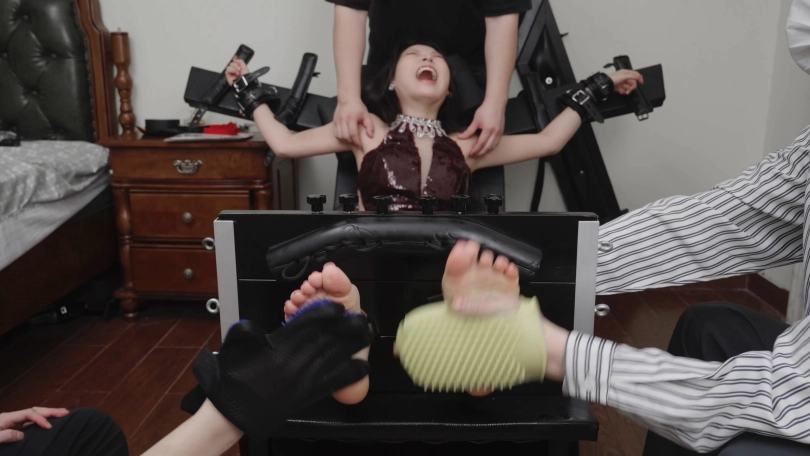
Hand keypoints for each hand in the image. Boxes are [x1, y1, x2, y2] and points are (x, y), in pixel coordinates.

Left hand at [0, 407, 68, 442]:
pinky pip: (31, 423)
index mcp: (7, 418)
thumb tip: (22, 435)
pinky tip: (50, 423)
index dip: (40, 419)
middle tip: (66, 412)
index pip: (28, 414)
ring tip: (63, 414)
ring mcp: (13, 423)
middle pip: (34, 411)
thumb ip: (6, 435)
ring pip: (34, 415)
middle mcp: (12, 418)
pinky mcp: (14, 429)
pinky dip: (42, 421)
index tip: (49, 427)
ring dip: (48, 414)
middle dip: (50, 411)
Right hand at [191, 303, 370, 441]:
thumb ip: (248, 331)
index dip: (326, 312)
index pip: (309, 324)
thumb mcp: (237, 346)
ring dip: (352, 345)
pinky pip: (333, 382)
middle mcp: (295, 361)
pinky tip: (362, 367)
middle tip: (359, 317)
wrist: (234, 413)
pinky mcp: (307, 395)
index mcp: (279, 346)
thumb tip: (256, 326)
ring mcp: (304, 378)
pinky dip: (349, 374)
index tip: (338, 306)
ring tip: (364, 334)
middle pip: (328, 338)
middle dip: (345, 326)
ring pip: (335, 357)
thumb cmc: (234, 379)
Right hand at [225, 56, 249, 86]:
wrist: (245, 83)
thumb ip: (240, 61)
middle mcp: (235, 71)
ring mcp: (231, 74)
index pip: (235, 62)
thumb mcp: (245, 67)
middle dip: (236, 65)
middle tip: (239, 69)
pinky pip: (227, 71)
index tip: (235, 57)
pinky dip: (231, 70)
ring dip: (234, 68)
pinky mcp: (228, 77)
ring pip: (229, 66)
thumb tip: (235, 58)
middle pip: (232, 63)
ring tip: (238, 72)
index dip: (235, 59)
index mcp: (240, 68)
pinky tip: (235, 72)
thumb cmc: (246, 77)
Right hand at [333, 98, 373, 146]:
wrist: (347, 99)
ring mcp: (337, 121)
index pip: (353, 133)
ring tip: (351, 140)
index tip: (360, 145)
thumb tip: (370, 136)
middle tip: (356, 143)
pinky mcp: (334, 122)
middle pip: (345, 136)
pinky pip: (335, 133)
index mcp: (352, 118)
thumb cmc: (358, 107)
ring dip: (345, 140)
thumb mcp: (366, 115)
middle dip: (351, 142)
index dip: (356, 141)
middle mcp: (343, 119)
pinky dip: (340, 137)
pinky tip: (345, 137)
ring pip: (339, 136)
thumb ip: (370, 126)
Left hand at [459, 98, 506, 156]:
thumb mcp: (475, 120)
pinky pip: (497, 142)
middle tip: (474, 155)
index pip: (481, 144)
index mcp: (488, 129)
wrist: (496, 102)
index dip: (476, 150)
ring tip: (479, 153)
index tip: (471, 153)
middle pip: (488, 147)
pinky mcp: (502, 131)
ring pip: (493, 146)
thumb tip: (461, 137)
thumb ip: (469, 131)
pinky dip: (492, 147)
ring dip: (486, 151)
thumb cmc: (485, 109)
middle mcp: (495, 132)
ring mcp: (500, 132)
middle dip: (481, 153)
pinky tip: (487, 148)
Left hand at [608, 69, 643, 95]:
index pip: (635, 74)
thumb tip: (640, 77)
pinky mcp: (618, 87)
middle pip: (632, 83)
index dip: (639, 78)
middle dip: (631, 87)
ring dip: (627, 90)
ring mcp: (621, 82)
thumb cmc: (613, 78)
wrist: (605, 84)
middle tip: (630, 90)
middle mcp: (624, 77)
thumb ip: (633, 76)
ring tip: (625, 92)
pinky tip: (621, 92)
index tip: (641, 82)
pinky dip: (623, 91)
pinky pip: (623, 90)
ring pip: (628, 87)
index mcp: (626, 72)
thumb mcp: (624, 75)